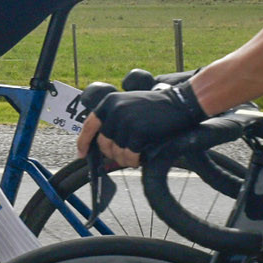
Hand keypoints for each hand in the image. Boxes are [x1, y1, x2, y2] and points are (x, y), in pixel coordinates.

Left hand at [75, 84, 206, 168]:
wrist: (180, 103)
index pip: (89, 126)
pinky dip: (135, 160)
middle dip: (113, 154)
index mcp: (109, 102)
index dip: (83, 143)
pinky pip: (130, 155)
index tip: (82, 154)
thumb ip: (113, 120)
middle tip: (126, 155)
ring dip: (126, 159)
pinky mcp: (138, 132)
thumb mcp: (129, 106)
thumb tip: (101, 146)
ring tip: (137, 155)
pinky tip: (142, 157)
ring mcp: (126, 121)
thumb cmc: (156, 108)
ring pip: (116, 152)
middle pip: (103, 144)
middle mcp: (114, 110)